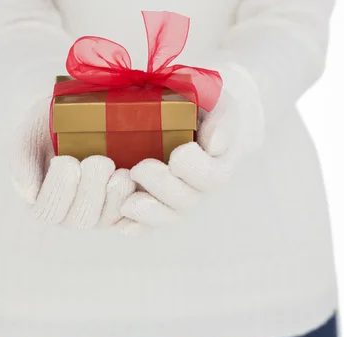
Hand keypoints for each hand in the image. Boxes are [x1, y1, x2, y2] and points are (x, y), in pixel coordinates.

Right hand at [11, 99, 135, 228]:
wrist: (85, 114)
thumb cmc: (51, 124)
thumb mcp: (31, 133)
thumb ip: (23, 160)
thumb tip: (28, 195)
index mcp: (43, 200)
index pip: (47, 211)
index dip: (58, 191)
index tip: (67, 161)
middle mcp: (70, 213)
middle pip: (79, 219)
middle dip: (90, 191)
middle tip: (100, 161)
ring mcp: (98, 214)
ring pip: (105, 220)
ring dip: (114, 197)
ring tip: (120, 172)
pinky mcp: (124, 209)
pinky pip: (131, 218)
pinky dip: (135, 204)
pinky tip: (135, 182)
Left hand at [117, 65, 263, 233]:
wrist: (185, 111)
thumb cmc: (201, 104)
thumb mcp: (216, 101)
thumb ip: (221, 119)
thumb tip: (215, 143)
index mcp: (216, 163)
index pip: (211, 177)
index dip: (195, 170)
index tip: (180, 153)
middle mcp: (197, 187)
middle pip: (186, 201)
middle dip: (163, 188)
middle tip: (140, 168)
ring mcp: (174, 198)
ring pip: (167, 216)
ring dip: (148, 214)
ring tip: (127, 204)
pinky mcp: (153, 202)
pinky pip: (147, 224)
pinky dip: (136, 227)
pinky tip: (122, 226)